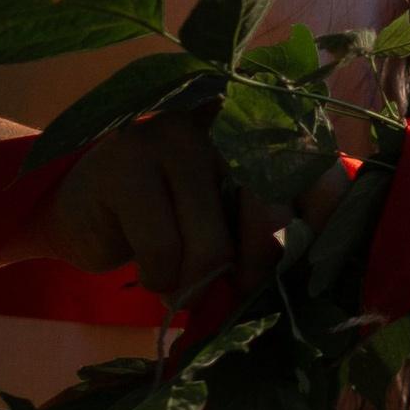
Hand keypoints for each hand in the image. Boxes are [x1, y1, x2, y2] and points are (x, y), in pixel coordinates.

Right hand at [0, 108, 344, 302]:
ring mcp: (173, 135)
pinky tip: (152, 272)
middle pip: (270, 214)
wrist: (85, 206)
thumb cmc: (175, 218)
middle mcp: (226, 117)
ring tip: (185, 287)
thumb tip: (311, 282)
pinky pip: (163, 250)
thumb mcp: (234, 217)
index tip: (307, 270)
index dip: (324, 228)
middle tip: (236, 292)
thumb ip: (275, 229)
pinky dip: (160, 280)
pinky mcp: (125, 163)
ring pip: (213, 244)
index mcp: (266, 125)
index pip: (320, 173)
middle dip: (257, 272)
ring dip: (200, 286)